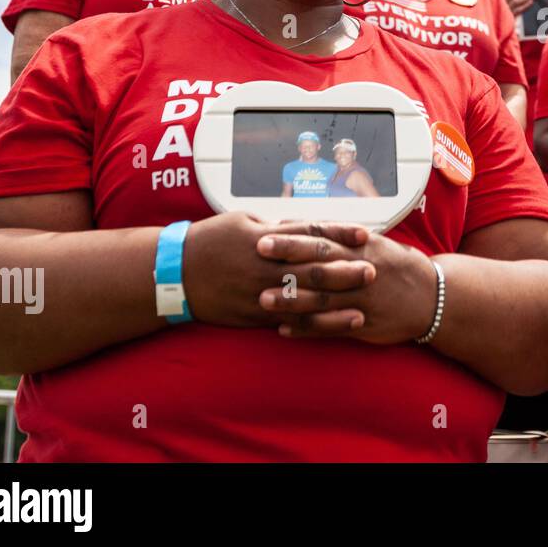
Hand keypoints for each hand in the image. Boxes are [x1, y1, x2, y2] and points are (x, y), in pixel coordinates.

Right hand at [181, 213, 374, 327]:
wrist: (173, 273)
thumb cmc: (208, 241)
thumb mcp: (241, 221)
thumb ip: (275, 226)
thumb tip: (303, 227)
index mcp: (266, 237)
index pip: (310, 233)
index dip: (339, 232)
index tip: (364, 233)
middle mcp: (266, 265)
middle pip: (313, 266)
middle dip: (346, 268)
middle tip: (374, 268)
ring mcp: (261, 292)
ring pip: (305, 297)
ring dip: (337, 301)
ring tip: (364, 302)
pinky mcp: (255, 314)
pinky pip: (290, 320)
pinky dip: (315, 324)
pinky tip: (336, 326)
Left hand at [256, 228, 438, 343]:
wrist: (433, 298)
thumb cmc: (398, 267)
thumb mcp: (374, 245)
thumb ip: (338, 237)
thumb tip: (299, 224)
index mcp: (361, 249)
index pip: (323, 239)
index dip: (293, 237)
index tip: (265, 234)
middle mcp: (360, 271)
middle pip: (319, 264)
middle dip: (287, 261)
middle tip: (257, 257)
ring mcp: (362, 299)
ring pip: (322, 298)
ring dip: (291, 299)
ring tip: (263, 298)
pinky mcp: (364, 324)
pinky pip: (331, 327)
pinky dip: (306, 329)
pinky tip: (283, 330)